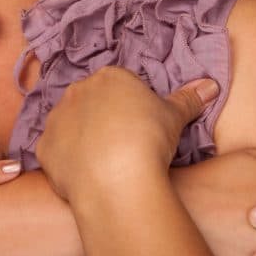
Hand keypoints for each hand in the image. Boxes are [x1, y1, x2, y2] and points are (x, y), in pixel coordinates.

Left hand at [36, 67, 218, 201]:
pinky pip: (55, 152)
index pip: (120, 86)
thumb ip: (189, 99)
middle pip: (92, 102)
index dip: (132, 107)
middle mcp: (77, 91)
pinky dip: (68, 162)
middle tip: (125, 145)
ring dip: (83, 138)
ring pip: (71, 125)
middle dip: (104, 119)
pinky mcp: (44, 148)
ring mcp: (57, 118)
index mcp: (109, 77)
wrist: (115, 177)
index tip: (141, 127)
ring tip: (105, 163)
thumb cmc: (148, 138)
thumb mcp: (175, 116)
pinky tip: (86, 175)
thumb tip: (211, 86)